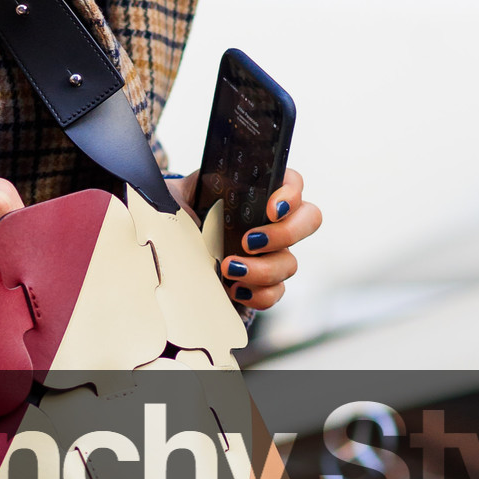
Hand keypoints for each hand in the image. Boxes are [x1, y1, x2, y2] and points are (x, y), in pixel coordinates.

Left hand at [169, 166, 321, 312]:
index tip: (270, 209)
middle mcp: (274, 221)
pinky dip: (257, 294)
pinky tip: (234, 289)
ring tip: (228, 268)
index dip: (290, 196)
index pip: (293, 184)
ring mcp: (272, 253)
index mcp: (260, 191)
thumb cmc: (179, 215)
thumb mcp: (182, 193)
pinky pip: (275, 292)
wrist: (169, 248)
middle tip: (249, 241)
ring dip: (262, 269)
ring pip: (290, 263)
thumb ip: (193, 187)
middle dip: (284, 234)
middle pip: (310, 220)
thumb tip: (186, 191)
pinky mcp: (263, 282)